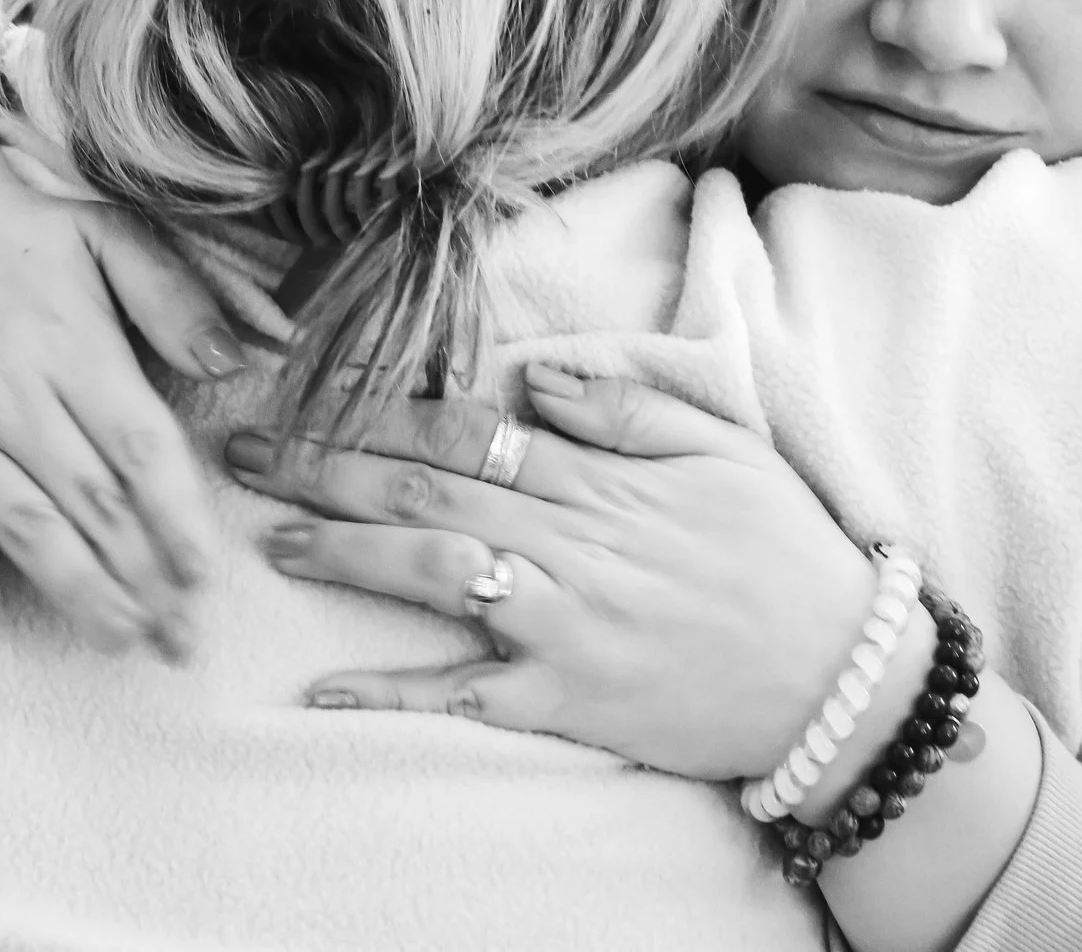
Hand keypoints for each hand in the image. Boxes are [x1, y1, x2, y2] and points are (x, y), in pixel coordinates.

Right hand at [0, 74, 238, 658]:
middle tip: (185, 643)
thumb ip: (178, 296)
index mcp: (75, 348)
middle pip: (90, 504)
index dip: (174, 518)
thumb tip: (241, 357)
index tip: (207, 576)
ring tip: (121, 642)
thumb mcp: (108, 231)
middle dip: (142, 579)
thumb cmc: (17, 229)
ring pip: (20, 525)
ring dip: (73, 590)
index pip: (138, 449)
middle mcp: (12, 398)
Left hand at [225, 367, 878, 781]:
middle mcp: (572, 542)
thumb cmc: (781, 550)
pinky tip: (320, 688)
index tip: (313, 390)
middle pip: (428, 494)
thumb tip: (537, 379)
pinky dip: (391, 690)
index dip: (382, 410)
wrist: (835, 675)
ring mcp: (564, 624)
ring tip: (273, 539)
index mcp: (603, 476)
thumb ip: (628, 407)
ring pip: (433, 576)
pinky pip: (462, 694)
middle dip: (328, 468)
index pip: (469, 431)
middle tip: (246, 452)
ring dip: (345, 555)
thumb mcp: (724, 447)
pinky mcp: (565, 701)